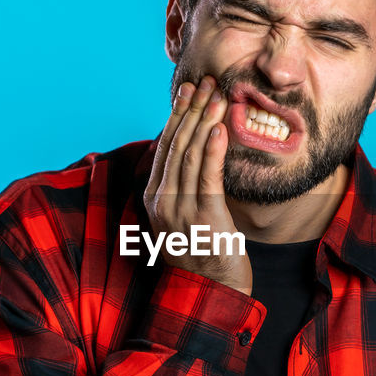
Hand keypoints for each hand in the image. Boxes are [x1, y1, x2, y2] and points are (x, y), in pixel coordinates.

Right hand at [143, 76, 251, 295]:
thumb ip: (184, 186)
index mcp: (155, 198)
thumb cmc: (202, 254)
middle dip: (193, 110)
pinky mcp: (205, 219)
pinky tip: (220, 129)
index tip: (189, 91)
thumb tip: (194, 152)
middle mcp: (163, 202)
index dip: (177, 116)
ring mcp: (181, 211)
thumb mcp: (185, 216)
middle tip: (207, 82)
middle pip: (176, 145)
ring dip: (206, 121)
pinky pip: (208, 178)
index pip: (164, 147)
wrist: (209, 294)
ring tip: (218, 96)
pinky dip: (214, 151)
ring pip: (191, 156)